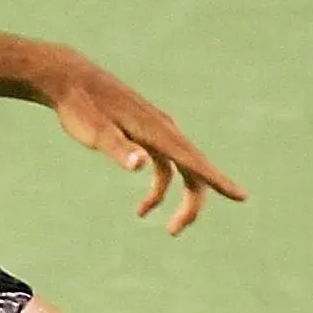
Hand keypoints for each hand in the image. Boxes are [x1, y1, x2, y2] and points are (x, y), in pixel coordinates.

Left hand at [41, 55, 246, 235]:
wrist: (70, 80)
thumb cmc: (81, 108)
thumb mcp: (95, 133)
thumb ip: (119, 149)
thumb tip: (141, 165)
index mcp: (158, 133)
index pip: (195, 162)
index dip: (219, 182)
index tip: (242, 197)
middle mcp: (164, 130)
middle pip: (194, 171)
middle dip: (191, 203)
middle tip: (174, 232)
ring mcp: (157, 131)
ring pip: (181, 170)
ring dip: (174, 198)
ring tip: (148, 220)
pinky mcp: (146, 134)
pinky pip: (166, 165)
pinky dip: (159, 187)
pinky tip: (143, 208)